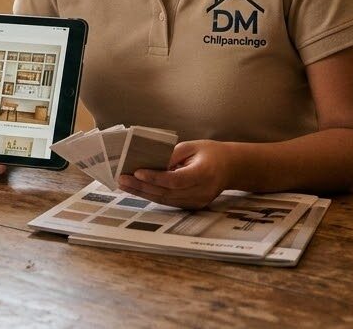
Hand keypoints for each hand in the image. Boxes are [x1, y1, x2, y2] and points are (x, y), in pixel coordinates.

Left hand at [115, 140, 231, 208]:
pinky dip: (152, 195)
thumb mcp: (192, 146)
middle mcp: (202, 191)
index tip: (137, 172)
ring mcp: (198, 201)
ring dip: (143, 193)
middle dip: (141, 186)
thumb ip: (172, 155)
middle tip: (122, 178)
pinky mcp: (192, 205)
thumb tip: (150, 162)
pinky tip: (137, 189)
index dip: (155, 178)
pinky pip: (169, 202)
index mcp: (205, 173)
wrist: (231, 168)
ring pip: (165, 200)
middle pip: (167, 192)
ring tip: (124, 184)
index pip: (176, 180)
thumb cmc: (211, 153)